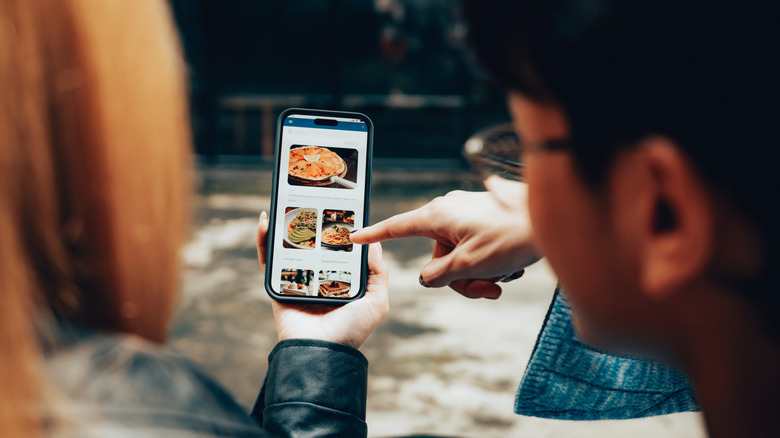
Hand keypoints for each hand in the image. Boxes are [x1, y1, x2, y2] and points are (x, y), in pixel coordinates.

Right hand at [257, 212, 388, 349]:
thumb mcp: (376, 301)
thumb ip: (377, 273)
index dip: (339, 228)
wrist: (320, 353)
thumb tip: (373, 244)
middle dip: (310, 221)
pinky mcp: (277, 285)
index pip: (339, 248)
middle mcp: (319, 278)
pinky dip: (264, 240)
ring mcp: (297, 280)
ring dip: (285, 225)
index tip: (340, 207)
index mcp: (341, 280)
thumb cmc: (350, 331)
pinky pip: (268, 259)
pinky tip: (265, 221)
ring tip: (287, 203)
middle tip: (311, 198)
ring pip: (289, 247)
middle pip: (313, 244)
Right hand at [350, 181, 538, 298]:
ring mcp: (468, 213)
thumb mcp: (469, 265)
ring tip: (503, 277)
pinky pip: (475, 248)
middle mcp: (449, 210)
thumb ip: (439, 275)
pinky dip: (489, 263)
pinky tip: (510, 266)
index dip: (374, 235)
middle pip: (437, 257)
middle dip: (459, 279)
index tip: (354, 236)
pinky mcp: (484, 218)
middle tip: (486, 289)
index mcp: (438, 215)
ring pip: (459, 257)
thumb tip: (430, 278)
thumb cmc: (512, 236)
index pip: (397, 227)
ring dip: (479, 275)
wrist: (552, 219)